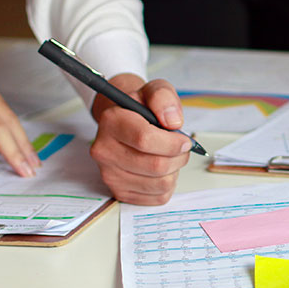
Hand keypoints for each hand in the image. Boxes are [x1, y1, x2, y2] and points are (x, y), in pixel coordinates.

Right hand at [89, 74, 190, 204]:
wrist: (125, 120)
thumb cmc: (142, 107)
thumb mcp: (155, 90)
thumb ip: (164, 98)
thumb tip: (173, 122)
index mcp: (111, 122)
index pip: (145, 140)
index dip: (172, 142)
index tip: (184, 140)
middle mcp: (104, 150)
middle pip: (155, 166)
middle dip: (179, 157)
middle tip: (181, 147)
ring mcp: (109, 174)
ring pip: (160, 184)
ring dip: (175, 171)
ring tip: (169, 156)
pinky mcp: (119, 192)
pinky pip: (157, 197)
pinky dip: (168, 185)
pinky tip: (161, 170)